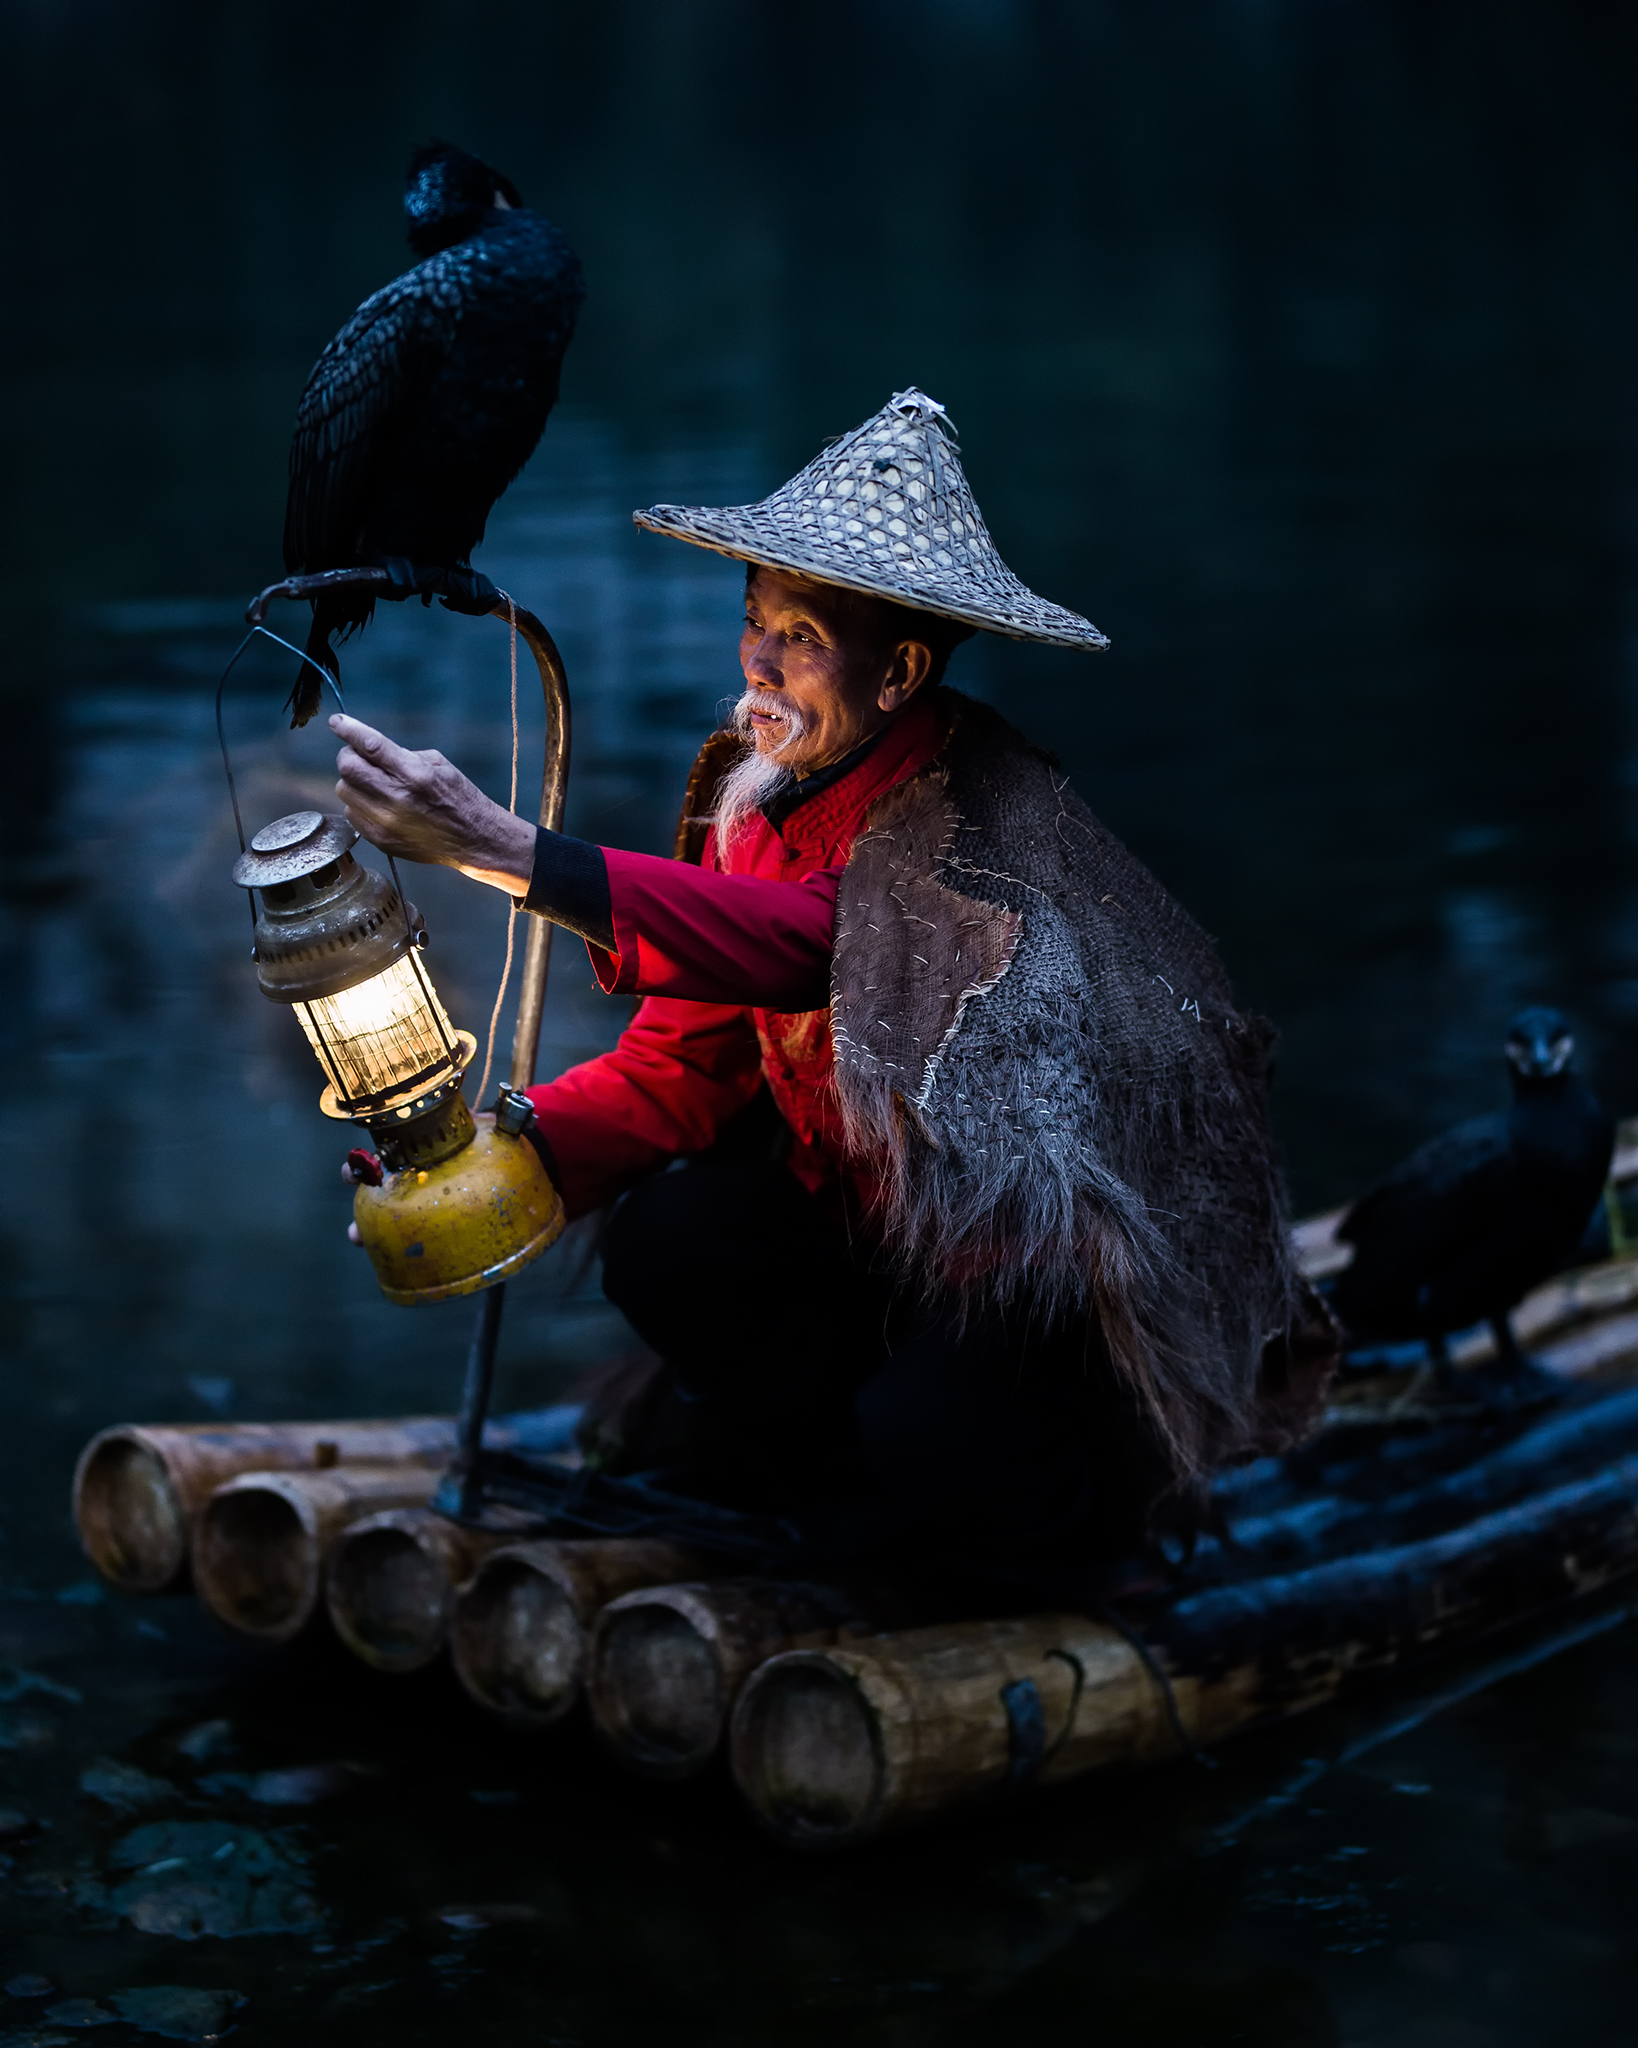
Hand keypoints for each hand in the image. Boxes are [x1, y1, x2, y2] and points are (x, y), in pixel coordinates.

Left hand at [330, 713, 534, 892]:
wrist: (473, 839)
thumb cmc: (457, 796)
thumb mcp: (437, 764)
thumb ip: (400, 754)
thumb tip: (366, 748)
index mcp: (415, 773)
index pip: (370, 745)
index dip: (349, 730)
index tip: (337, 722)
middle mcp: (397, 798)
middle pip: (348, 768)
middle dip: (349, 756)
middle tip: (359, 756)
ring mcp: (386, 822)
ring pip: (345, 791)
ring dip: (354, 782)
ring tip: (373, 784)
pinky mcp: (380, 840)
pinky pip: (352, 814)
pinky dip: (359, 805)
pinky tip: (378, 805)